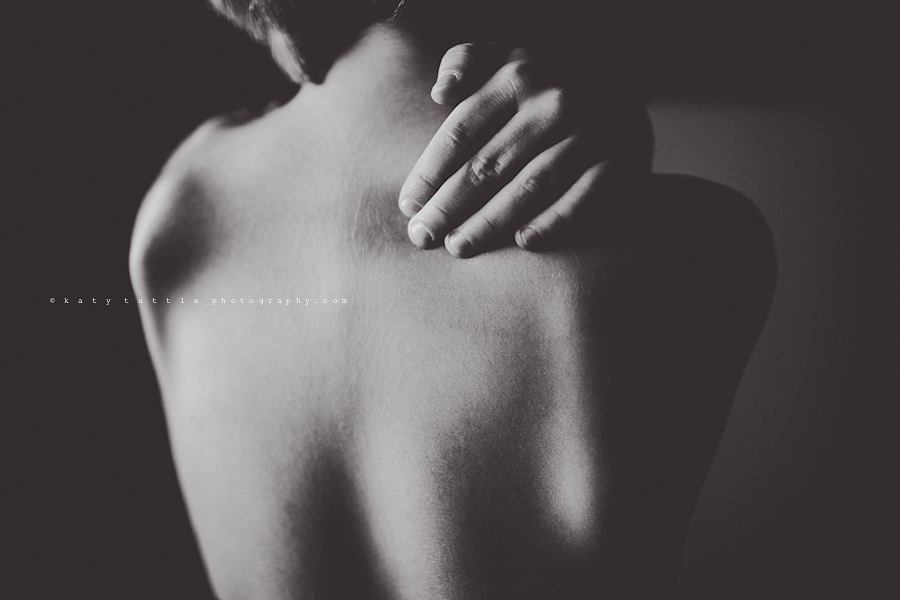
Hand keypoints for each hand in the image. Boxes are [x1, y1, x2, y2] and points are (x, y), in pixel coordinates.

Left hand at [399, 43, 651, 257]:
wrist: (622, 84)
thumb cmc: (544, 81)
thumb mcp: (505, 54)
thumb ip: (466, 61)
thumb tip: (439, 93)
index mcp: (517, 76)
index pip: (462, 131)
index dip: (430, 172)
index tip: (408, 205)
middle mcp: (554, 102)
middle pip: (489, 164)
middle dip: (449, 205)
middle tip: (422, 236)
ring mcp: (590, 132)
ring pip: (530, 186)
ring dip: (490, 221)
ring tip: (458, 246)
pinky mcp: (622, 160)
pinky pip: (584, 198)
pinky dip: (554, 221)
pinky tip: (524, 243)